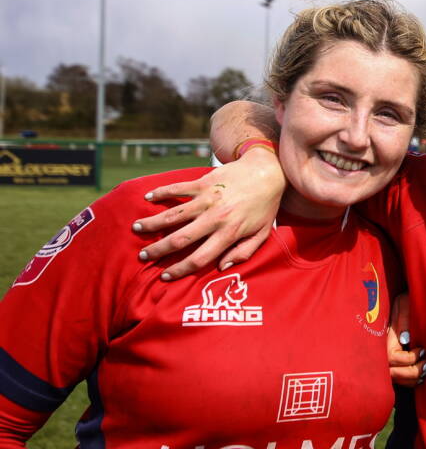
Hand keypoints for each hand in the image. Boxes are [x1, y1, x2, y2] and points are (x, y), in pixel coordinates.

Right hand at [132, 149, 284, 279]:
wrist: (267, 172)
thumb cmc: (265, 206)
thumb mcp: (262, 234)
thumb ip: (244, 253)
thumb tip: (222, 267)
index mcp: (229, 233)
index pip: (200, 258)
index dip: (180, 269)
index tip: (166, 275)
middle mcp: (215, 217)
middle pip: (180, 239)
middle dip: (158, 250)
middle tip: (143, 256)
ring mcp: (207, 199)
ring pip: (173, 214)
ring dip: (152, 223)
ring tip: (136, 229)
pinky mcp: (203, 182)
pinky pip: (177, 189)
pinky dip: (161, 193)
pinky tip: (147, 198)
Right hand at [387, 294, 425, 386]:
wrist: (406, 302)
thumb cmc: (408, 302)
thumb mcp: (405, 304)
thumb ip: (404, 319)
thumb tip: (406, 340)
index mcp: (385, 338)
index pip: (392, 358)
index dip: (408, 358)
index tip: (422, 349)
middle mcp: (383, 352)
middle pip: (394, 374)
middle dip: (413, 372)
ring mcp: (388, 361)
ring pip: (398, 381)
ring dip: (414, 378)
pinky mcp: (396, 365)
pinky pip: (402, 382)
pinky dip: (413, 381)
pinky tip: (423, 372)